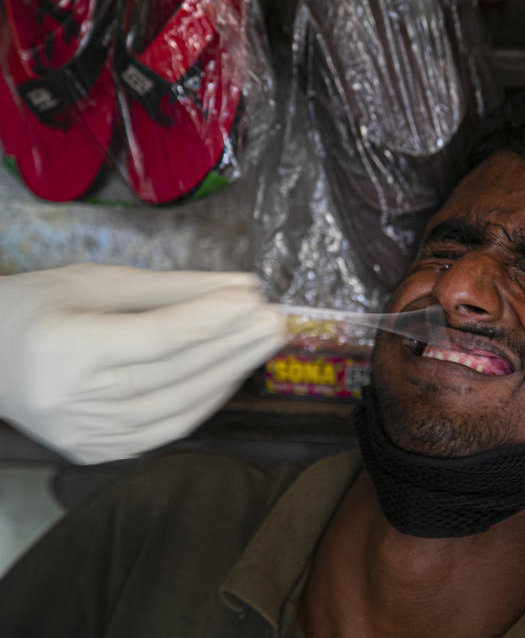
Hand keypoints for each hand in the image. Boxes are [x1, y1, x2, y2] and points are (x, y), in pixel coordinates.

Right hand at [0, 264, 286, 463]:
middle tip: (276, 321)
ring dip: (230, 374)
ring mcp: (85, 435)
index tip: (253, 300)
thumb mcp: (96, 283)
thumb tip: (241, 287)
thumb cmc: (37, 309)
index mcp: (64, 350)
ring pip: (178, 408)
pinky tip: (231, 374)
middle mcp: (73, 402)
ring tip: (263, 344)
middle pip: (174, 374)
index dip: (209, 320)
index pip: (155, 338)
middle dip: (233, 345)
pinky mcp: (96, 452)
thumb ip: (172, 288)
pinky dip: (206, 401)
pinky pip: (168, 429)